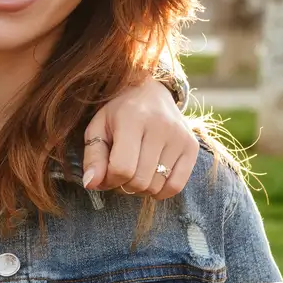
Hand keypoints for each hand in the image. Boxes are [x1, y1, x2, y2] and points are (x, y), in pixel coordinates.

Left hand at [83, 79, 198, 198]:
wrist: (150, 92)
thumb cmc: (118, 113)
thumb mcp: (98, 128)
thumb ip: (93, 157)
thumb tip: (91, 184)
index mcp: (133, 118)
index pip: (121, 168)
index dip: (109, 180)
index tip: (105, 175)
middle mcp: (161, 126)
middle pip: (139, 180)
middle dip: (123, 186)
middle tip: (119, 174)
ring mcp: (180, 136)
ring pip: (156, 186)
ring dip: (141, 189)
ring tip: (134, 173)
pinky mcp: (191, 146)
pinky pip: (176, 186)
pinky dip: (161, 191)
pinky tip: (152, 178)